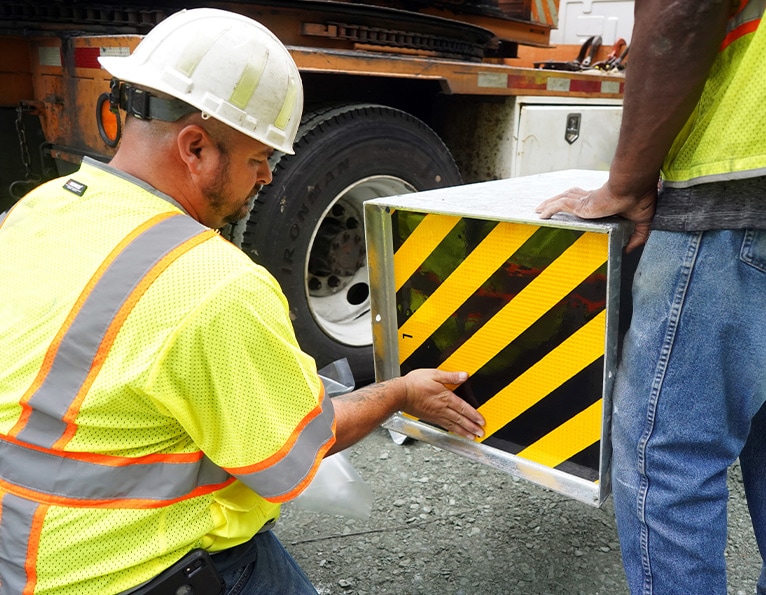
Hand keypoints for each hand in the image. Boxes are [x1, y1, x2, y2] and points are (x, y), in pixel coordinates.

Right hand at [400, 369, 484, 439]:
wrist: (400, 394)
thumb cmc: (415, 383)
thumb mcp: (434, 374)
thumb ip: (450, 376)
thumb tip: (464, 375)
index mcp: (445, 397)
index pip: (463, 408)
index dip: (474, 415)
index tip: (481, 421)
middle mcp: (442, 408)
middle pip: (460, 419)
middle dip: (472, 427)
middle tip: (481, 433)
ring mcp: (436, 415)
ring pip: (453, 425)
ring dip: (464, 432)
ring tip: (472, 437)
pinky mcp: (430, 418)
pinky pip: (445, 426)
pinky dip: (453, 431)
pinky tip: (456, 432)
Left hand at [535, 181, 656, 251]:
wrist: (632, 188)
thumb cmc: (639, 198)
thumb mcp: (642, 221)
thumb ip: (637, 236)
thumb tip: (629, 249)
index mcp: (604, 201)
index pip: (588, 199)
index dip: (579, 200)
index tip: (575, 206)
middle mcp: (591, 199)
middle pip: (570, 197)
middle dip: (558, 200)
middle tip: (547, 207)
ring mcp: (584, 201)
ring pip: (561, 199)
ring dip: (549, 203)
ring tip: (539, 209)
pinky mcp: (580, 204)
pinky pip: (559, 205)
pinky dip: (549, 209)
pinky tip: (541, 214)